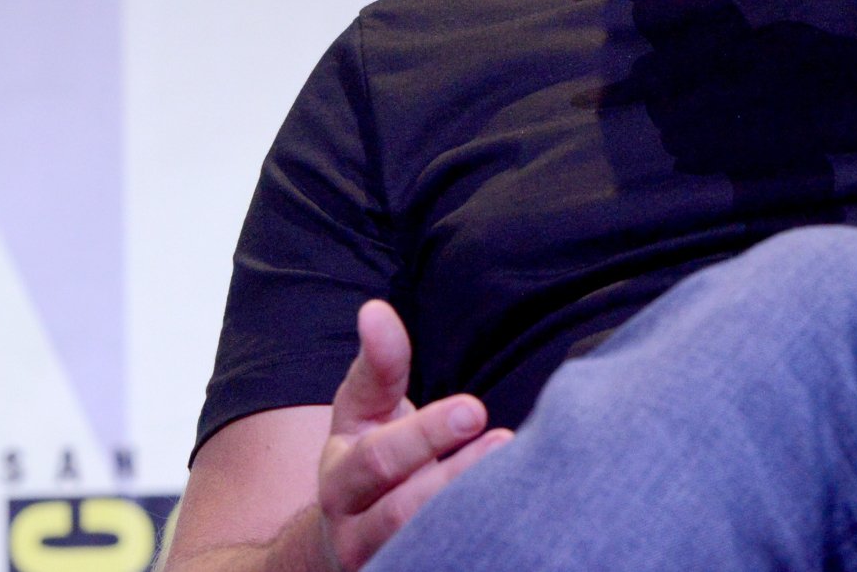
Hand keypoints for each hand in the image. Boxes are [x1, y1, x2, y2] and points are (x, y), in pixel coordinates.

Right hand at [314, 300, 511, 570]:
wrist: (346, 534)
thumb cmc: (367, 456)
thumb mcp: (364, 410)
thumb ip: (379, 364)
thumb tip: (375, 310)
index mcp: (341, 478)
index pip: (379, 459)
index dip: (426, 435)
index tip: (475, 409)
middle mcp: (352, 531)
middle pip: (401, 511)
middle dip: (454, 476)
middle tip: (506, 441)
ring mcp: (379, 565)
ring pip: (423, 547)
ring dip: (471, 513)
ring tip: (516, 479)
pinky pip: (445, 563)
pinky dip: (478, 544)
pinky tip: (515, 520)